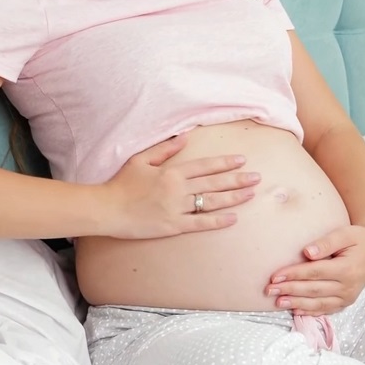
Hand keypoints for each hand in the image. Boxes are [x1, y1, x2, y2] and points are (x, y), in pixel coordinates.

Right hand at [100, 133, 259, 238]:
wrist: (108, 209)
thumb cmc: (121, 183)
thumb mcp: (141, 160)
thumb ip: (164, 149)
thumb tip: (184, 137)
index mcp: (172, 172)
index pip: (205, 166)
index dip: (225, 163)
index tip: (242, 161)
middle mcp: (178, 189)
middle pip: (214, 183)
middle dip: (237, 180)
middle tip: (257, 178)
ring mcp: (176, 209)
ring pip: (211, 202)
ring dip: (233, 198)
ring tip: (250, 195)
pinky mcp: (173, 226)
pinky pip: (200, 223)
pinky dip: (218, 221)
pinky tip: (233, 218)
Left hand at [265, 220, 364, 314]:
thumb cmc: (358, 239)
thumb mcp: (345, 234)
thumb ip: (326, 243)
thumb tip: (307, 252)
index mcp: (347, 269)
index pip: (314, 272)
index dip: (293, 274)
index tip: (275, 275)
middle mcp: (348, 287)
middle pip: (313, 289)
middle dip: (289, 290)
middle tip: (269, 289)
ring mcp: (348, 297)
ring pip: (318, 303)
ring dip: (296, 303)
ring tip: (277, 302)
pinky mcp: (346, 302)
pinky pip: (326, 309)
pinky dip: (310, 311)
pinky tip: (294, 310)